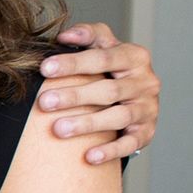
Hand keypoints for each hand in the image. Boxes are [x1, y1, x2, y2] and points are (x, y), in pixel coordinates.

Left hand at [38, 21, 158, 164]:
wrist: (136, 94)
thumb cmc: (111, 67)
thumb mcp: (104, 46)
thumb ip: (88, 35)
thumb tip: (64, 36)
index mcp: (134, 56)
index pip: (103, 57)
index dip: (74, 62)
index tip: (45, 68)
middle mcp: (145, 81)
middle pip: (109, 90)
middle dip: (75, 96)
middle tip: (44, 102)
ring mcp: (148, 108)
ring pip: (118, 117)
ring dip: (87, 123)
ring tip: (58, 129)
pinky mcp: (146, 131)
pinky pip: (130, 143)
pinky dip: (110, 150)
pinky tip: (89, 156)